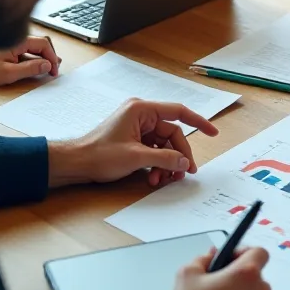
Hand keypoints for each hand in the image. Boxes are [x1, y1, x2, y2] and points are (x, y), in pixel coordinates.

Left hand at [0, 36, 61, 86]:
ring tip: (49, 68)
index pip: (44, 44)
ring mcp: (12, 44)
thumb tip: (47, 65)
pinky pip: (26, 52)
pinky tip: (36, 66)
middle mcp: (16, 40)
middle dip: (50, 56)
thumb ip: (31, 69)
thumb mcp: (10, 73)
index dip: (52, 57)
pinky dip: (34, 59)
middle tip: (55, 69)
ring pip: (34, 48)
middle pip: (41, 44)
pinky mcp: (8, 50)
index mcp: (18, 42)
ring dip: (43, 58)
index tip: (54, 70)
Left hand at [48, 99, 219, 187]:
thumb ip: (164, 158)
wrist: (76, 163)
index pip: (178, 112)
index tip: (212, 132)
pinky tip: (153, 177)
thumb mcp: (136, 158)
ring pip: (164, 145)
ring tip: (163, 179)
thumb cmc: (98, 154)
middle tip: (184, 173)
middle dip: (178, 156)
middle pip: (172, 134)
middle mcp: (141, 115)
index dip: (199, 122)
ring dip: (167, 163)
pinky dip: (157, 164)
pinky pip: (154, 150)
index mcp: (141, 110)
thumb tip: (184, 163)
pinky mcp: (134, 139)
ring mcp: (137, 128)